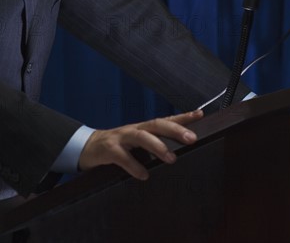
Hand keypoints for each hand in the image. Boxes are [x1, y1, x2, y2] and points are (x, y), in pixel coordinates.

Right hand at [78, 110, 203, 179]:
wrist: (89, 147)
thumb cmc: (119, 145)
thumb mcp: (138, 142)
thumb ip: (155, 144)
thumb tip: (178, 152)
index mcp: (144, 128)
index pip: (166, 119)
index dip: (183, 117)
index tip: (200, 115)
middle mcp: (135, 129)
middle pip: (157, 124)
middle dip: (175, 130)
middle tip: (191, 138)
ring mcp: (122, 137)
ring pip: (141, 137)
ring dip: (157, 146)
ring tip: (171, 158)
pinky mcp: (109, 150)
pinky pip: (123, 157)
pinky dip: (134, 166)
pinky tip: (144, 175)